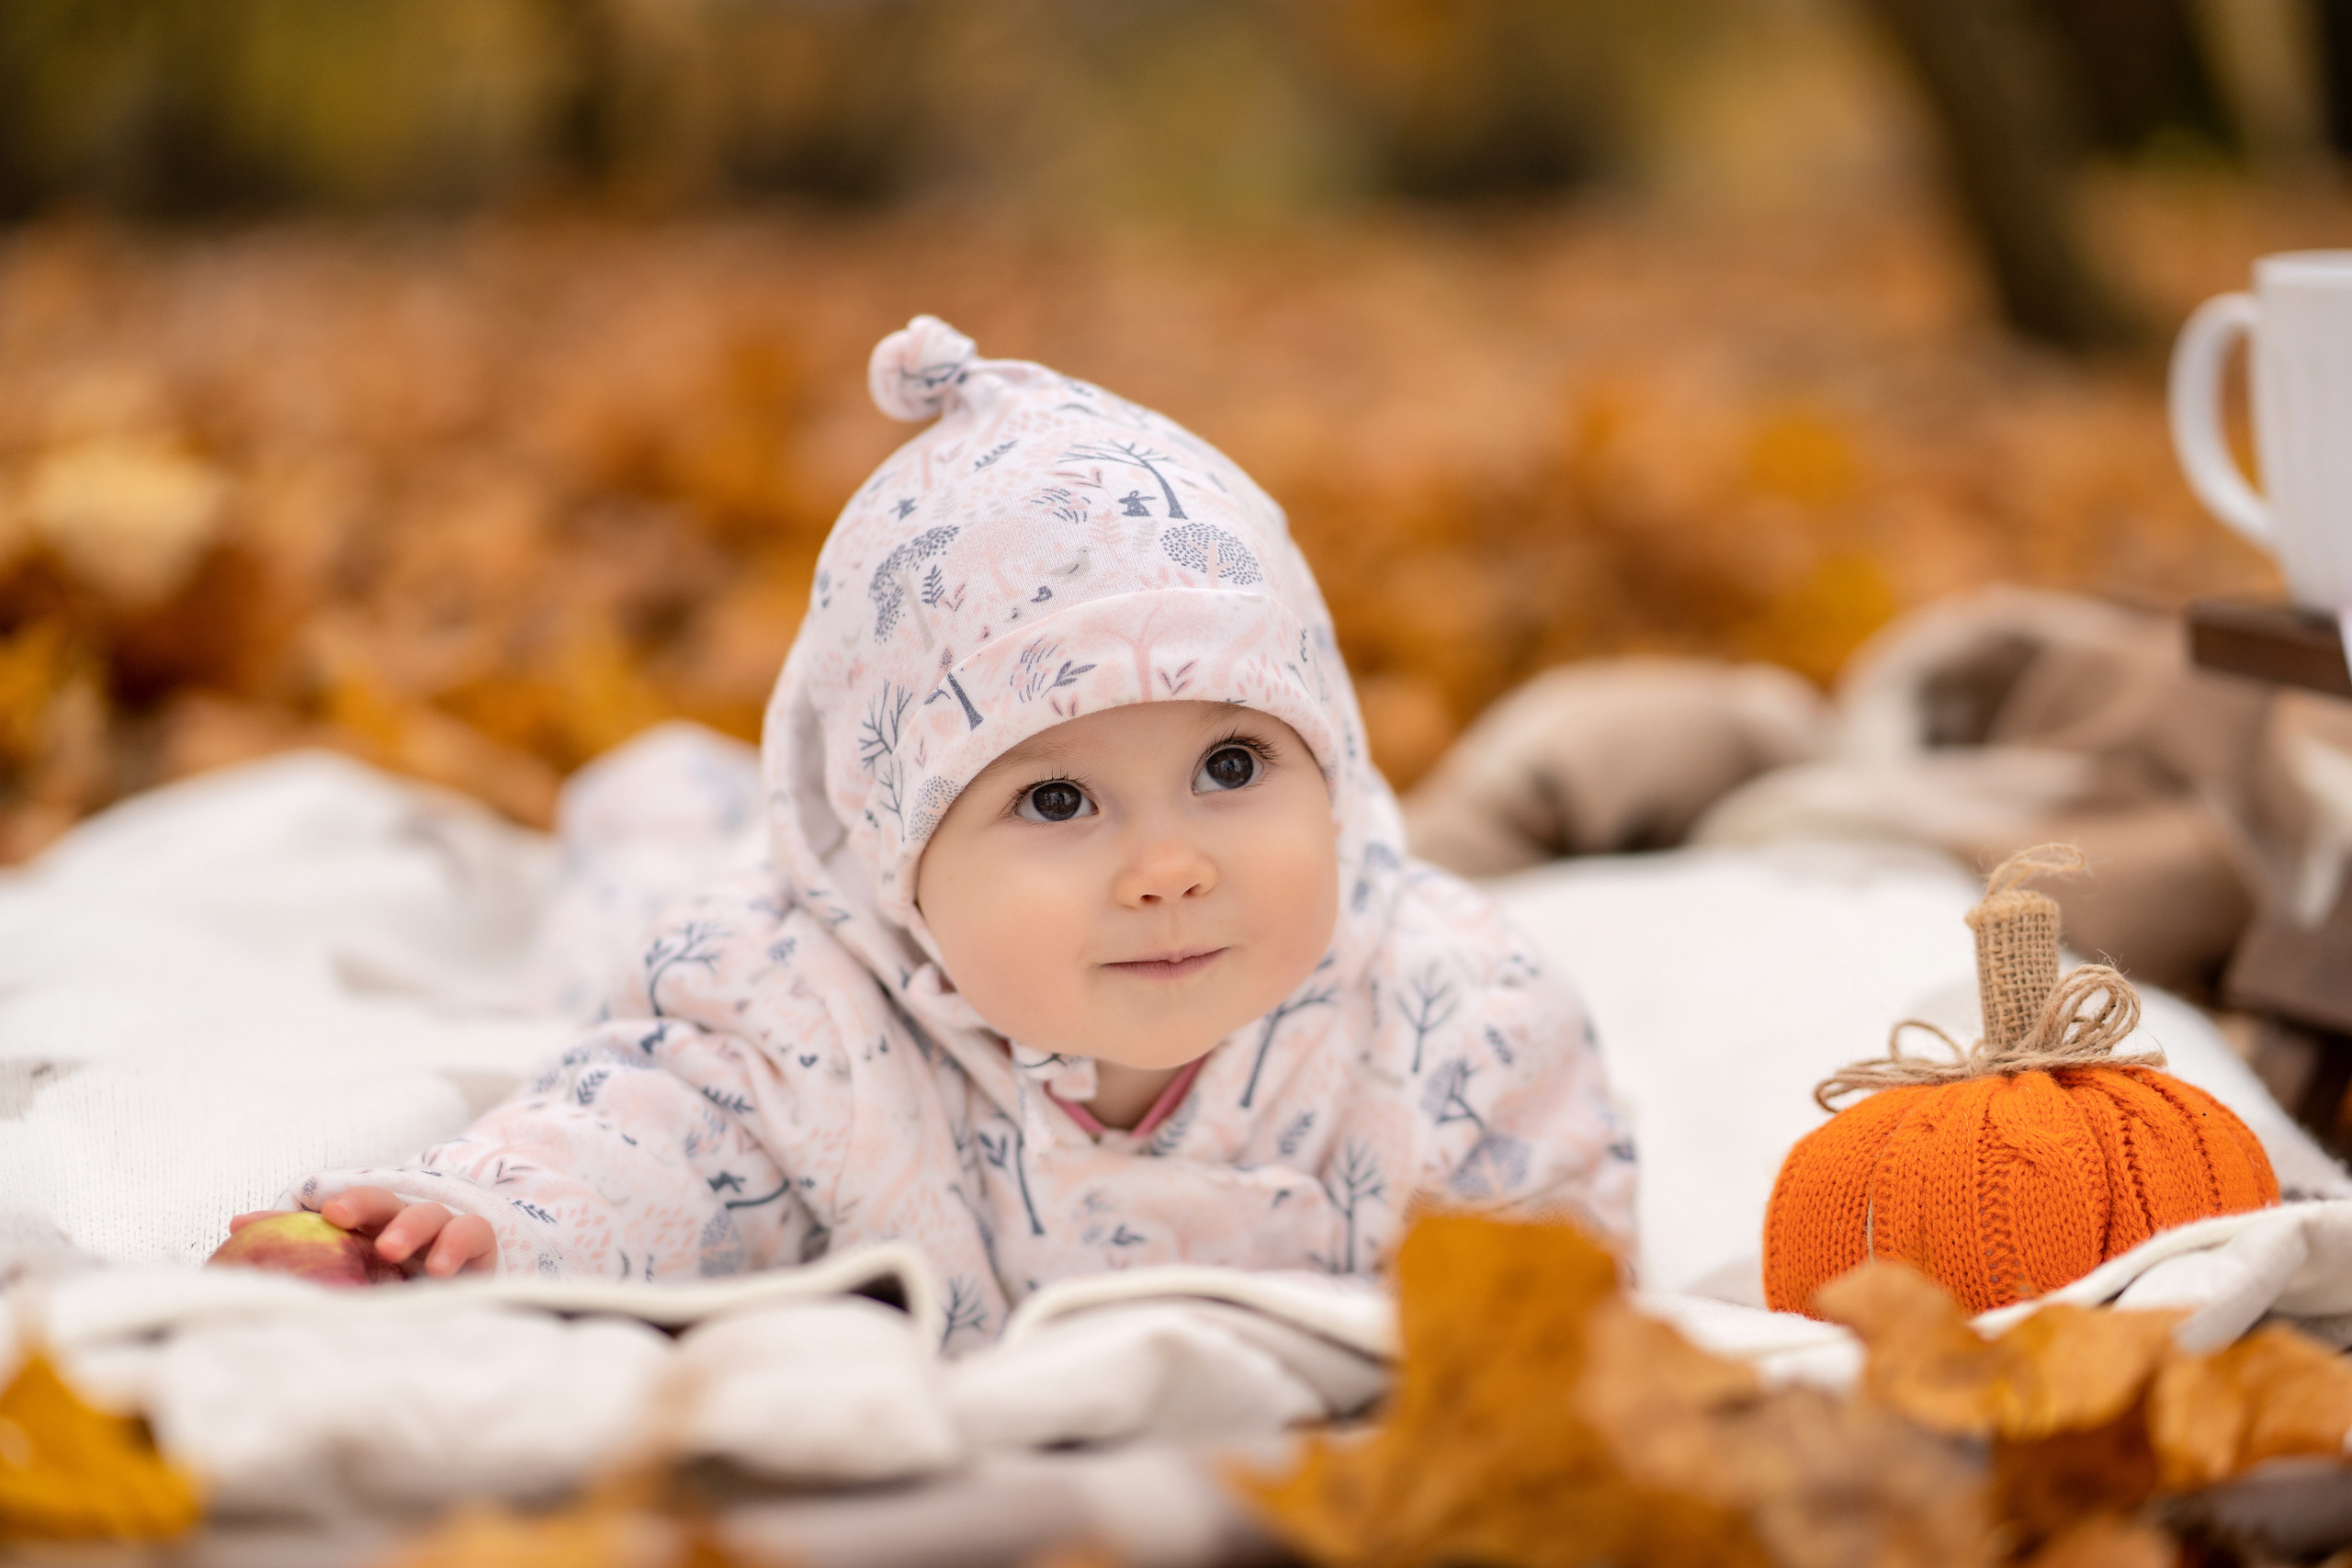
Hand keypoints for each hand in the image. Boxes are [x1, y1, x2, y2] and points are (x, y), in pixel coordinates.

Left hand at [227, 1187, 497, 1279]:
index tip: (325, 1216)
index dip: (341, 1205)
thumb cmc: (393, 1285)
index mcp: (375, 1226)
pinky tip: (439, 1269)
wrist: (459, 1301)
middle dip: (365, 1205)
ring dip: (410, 1226)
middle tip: (339, 1217)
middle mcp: (408, 1224)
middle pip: (388, 1202)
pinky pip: (472, 1235)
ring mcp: (444, 1235)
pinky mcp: (479, 1253)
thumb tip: (235, 1228)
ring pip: (432, 1215)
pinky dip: (456, 1247)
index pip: (355, 1205)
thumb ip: (298, 1242)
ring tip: (390, 1249)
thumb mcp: (349, 1266)